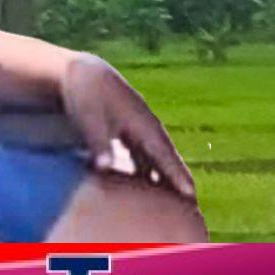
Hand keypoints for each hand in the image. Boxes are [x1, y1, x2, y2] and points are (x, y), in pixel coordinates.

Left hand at [62, 53, 196, 200]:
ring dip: (164, 174)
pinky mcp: (126, 128)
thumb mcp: (89, 118)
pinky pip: (143, 152)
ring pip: (155, 155)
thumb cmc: (85, 94)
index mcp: (141, 122)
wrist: (81, 72)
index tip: (190, 194)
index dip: (176, 174)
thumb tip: (104, 168)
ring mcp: (136, 126)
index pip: (163, 153)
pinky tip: (146, 181)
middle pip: (165, 155)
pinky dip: (148, 168)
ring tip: (173, 197)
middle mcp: (144, 125)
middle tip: (193, 202)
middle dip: (179, 176)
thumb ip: (99, 143)